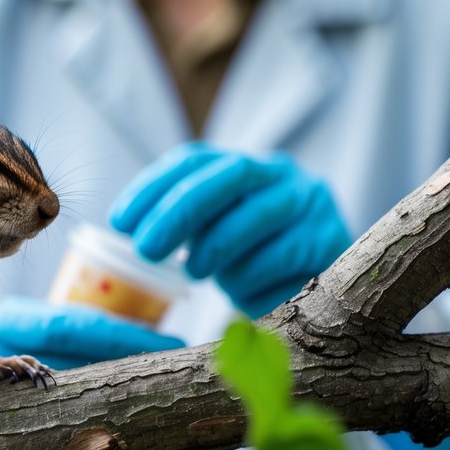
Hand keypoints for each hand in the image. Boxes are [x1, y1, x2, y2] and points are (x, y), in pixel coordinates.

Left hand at [109, 142, 352, 317]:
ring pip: (255, 215)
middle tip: (146, 248)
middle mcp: (278, 172)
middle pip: (227, 175)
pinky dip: (249, 276)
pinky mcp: (329, 236)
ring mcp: (309, 201)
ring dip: (215, 247)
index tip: (120, 221)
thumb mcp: (208, 234)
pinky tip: (237, 290)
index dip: (152, 186)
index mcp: (240, 164)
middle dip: (180, 211)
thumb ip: (176, 224)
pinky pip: (281, 255)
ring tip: (193, 272)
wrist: (315, 281)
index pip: (192, 159)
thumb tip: (123, 232)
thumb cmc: (246, 258)